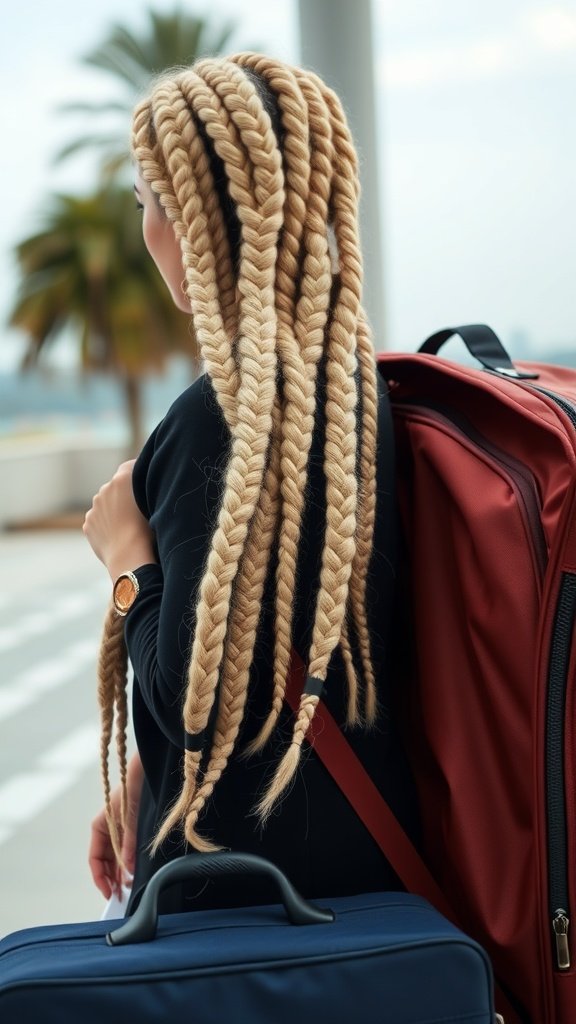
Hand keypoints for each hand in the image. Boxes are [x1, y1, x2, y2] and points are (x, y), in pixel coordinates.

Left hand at [83, 460, 156, 580]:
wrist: (129, 557)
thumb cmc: (149, 531)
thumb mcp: (155, 504)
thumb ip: (147, 489)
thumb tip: (147, 486)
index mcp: (122, 480)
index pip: (129, 466)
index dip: (138, 471)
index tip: (145, 481)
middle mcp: (104, 489)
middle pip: (115, 487)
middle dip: (123, 495)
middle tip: (138, 510)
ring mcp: (94, 508)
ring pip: (105, 504)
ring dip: (113, 510)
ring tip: (127, 526)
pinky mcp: (88, 524)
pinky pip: (98, 520)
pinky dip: (105, 525)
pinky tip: (118, 536)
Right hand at [89, 753, 143, 899]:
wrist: (145, 768)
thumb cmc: (134, 788)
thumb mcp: (130, 817)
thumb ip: (128, 842)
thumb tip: (127, 870)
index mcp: (99, 825)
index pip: (94, 858)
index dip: (100, 878)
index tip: (108, 893)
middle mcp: (107, 828)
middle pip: (104, 860)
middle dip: (111, 878)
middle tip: (120, 896)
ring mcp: (118, 828)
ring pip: (115, 857)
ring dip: (120, 872)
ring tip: (128, 887)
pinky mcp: (130, 826)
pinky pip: (125, 849)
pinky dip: (127, 861)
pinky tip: (133, 872)